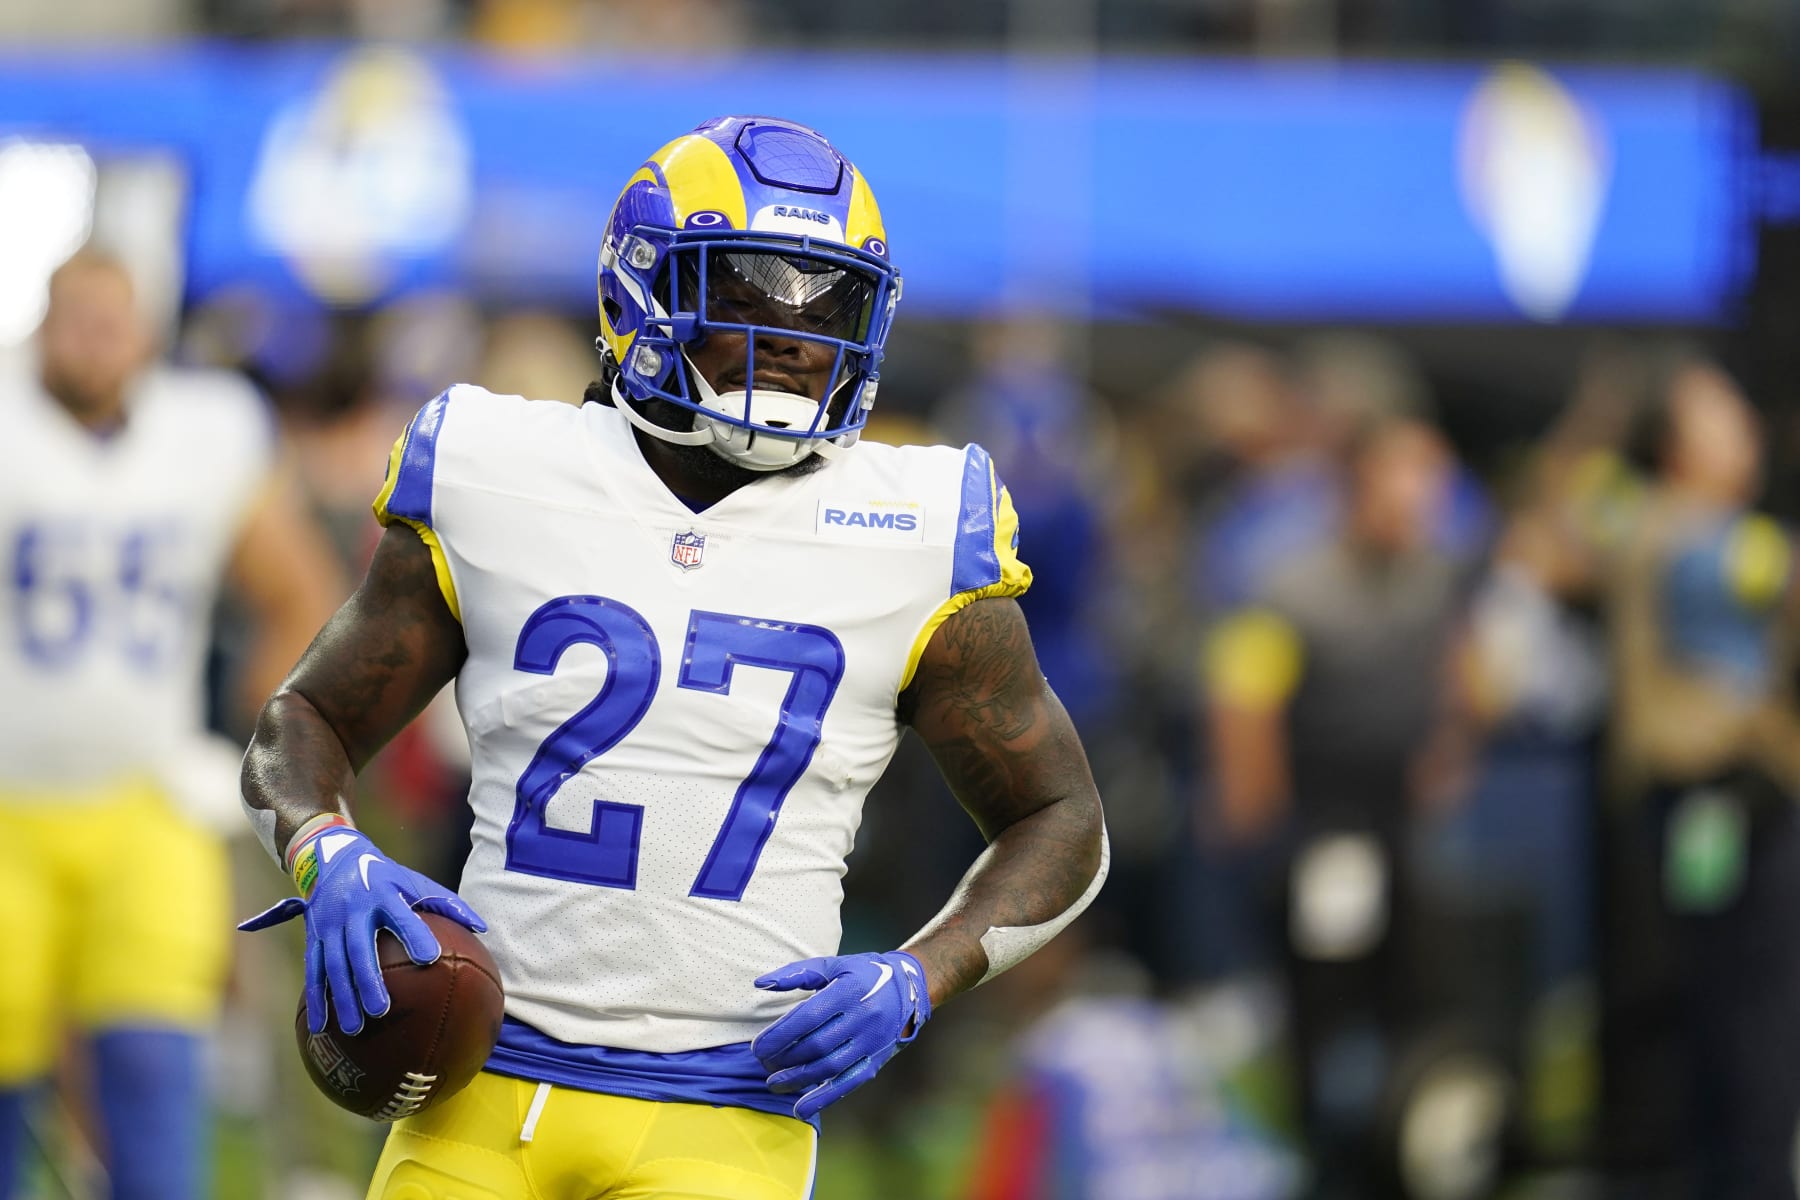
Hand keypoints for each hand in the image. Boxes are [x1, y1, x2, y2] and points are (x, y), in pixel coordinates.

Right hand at [238, 826, 485, 1035]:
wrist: (335, 859)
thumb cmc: (386, 877)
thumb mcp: (416, 882)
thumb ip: (448, 904)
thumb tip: (482, 928)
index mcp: (384, 894)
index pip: (401, 916)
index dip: (414, 935)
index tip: (430, 958)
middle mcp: (354, 909)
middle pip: (360, 948)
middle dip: (368, 980)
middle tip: (381, 1010)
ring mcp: (330, 924)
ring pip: (334, 964)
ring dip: (342, 997)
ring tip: (353, 1029)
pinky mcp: (314, 936)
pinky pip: (314, 970)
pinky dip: (315, 998)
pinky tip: (319, 1026)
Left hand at [751, 951, 929, 1119]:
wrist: (909, 988)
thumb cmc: (862, 974)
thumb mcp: (833, 965)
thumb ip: (797, 973)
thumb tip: (760, 983)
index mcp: (849, 991)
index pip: (808, 1017)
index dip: (780, 1035)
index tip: (758, 1046)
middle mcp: (862, 1018)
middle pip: (816, 1045)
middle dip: (784, 1058)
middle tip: (763, 1063)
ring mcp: (870, 1043)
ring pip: (829, 1067)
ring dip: (797, 1080)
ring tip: (773, 1083)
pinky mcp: (875, 1061)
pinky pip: (848, 1084)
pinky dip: (823, 1099)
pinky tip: (801, 1109)